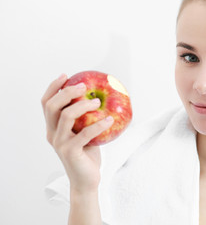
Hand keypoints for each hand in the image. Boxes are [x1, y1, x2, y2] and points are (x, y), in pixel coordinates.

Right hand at [41, 74, 113, 191]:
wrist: (86, 180)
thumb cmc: (87, 155)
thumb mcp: (84, 133)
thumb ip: (85, 118)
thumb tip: (99, 97)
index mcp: (52, 128)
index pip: (46, 103)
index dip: (53, 87)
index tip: (66, 75)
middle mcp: (52, 134)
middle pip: (52, 106)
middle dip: (67, 92)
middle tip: (83, 86)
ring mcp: (60, 143)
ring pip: (66, 116)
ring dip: (83, 105)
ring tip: (98, 102)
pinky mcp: (70, 152)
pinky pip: (84, 133)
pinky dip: (98, 124)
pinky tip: (109, 119)